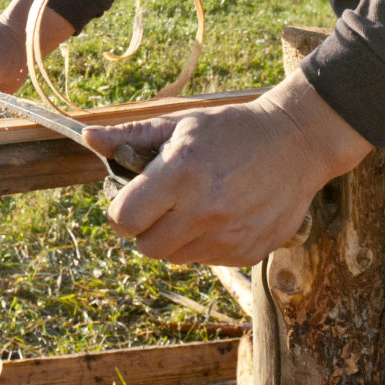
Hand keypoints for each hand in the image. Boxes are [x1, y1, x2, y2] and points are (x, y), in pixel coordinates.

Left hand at [84, 68, 372, 265]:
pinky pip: (206, 261)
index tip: (132, 198)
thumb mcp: (180, 124)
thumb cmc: (231, 129)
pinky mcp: (247, 253)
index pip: (123, 219)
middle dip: (145, 227)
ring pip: (175, 257)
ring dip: (175, 237)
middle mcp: (203, 211)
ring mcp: (227, 237)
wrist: (296, 144)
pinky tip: (221, 214)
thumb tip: (88, 138)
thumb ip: (130, 137)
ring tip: (195, 204)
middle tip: (162, 203)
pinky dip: (204, 244)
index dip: (121, 210)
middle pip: (145, 247)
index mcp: (180, 175)